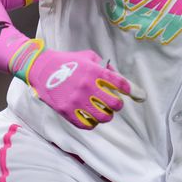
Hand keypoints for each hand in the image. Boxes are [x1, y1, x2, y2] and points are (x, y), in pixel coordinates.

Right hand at [9, 39, 145, 128]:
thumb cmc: (68, 61)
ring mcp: (76, 100)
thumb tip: (120, 80)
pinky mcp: (66, 111)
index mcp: (94, 71)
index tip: (140, 97)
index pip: (120, 83)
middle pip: (115, 104)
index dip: (133, 91)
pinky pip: (87, 124)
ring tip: (103, 111)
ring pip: (104, 117)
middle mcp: (87, 86)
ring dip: (106, 115)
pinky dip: (93, 123)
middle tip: (114, 103)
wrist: (41, 68)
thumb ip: (105, 67)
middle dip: (118, 105)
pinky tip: (91, 118)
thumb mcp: (88, 57)